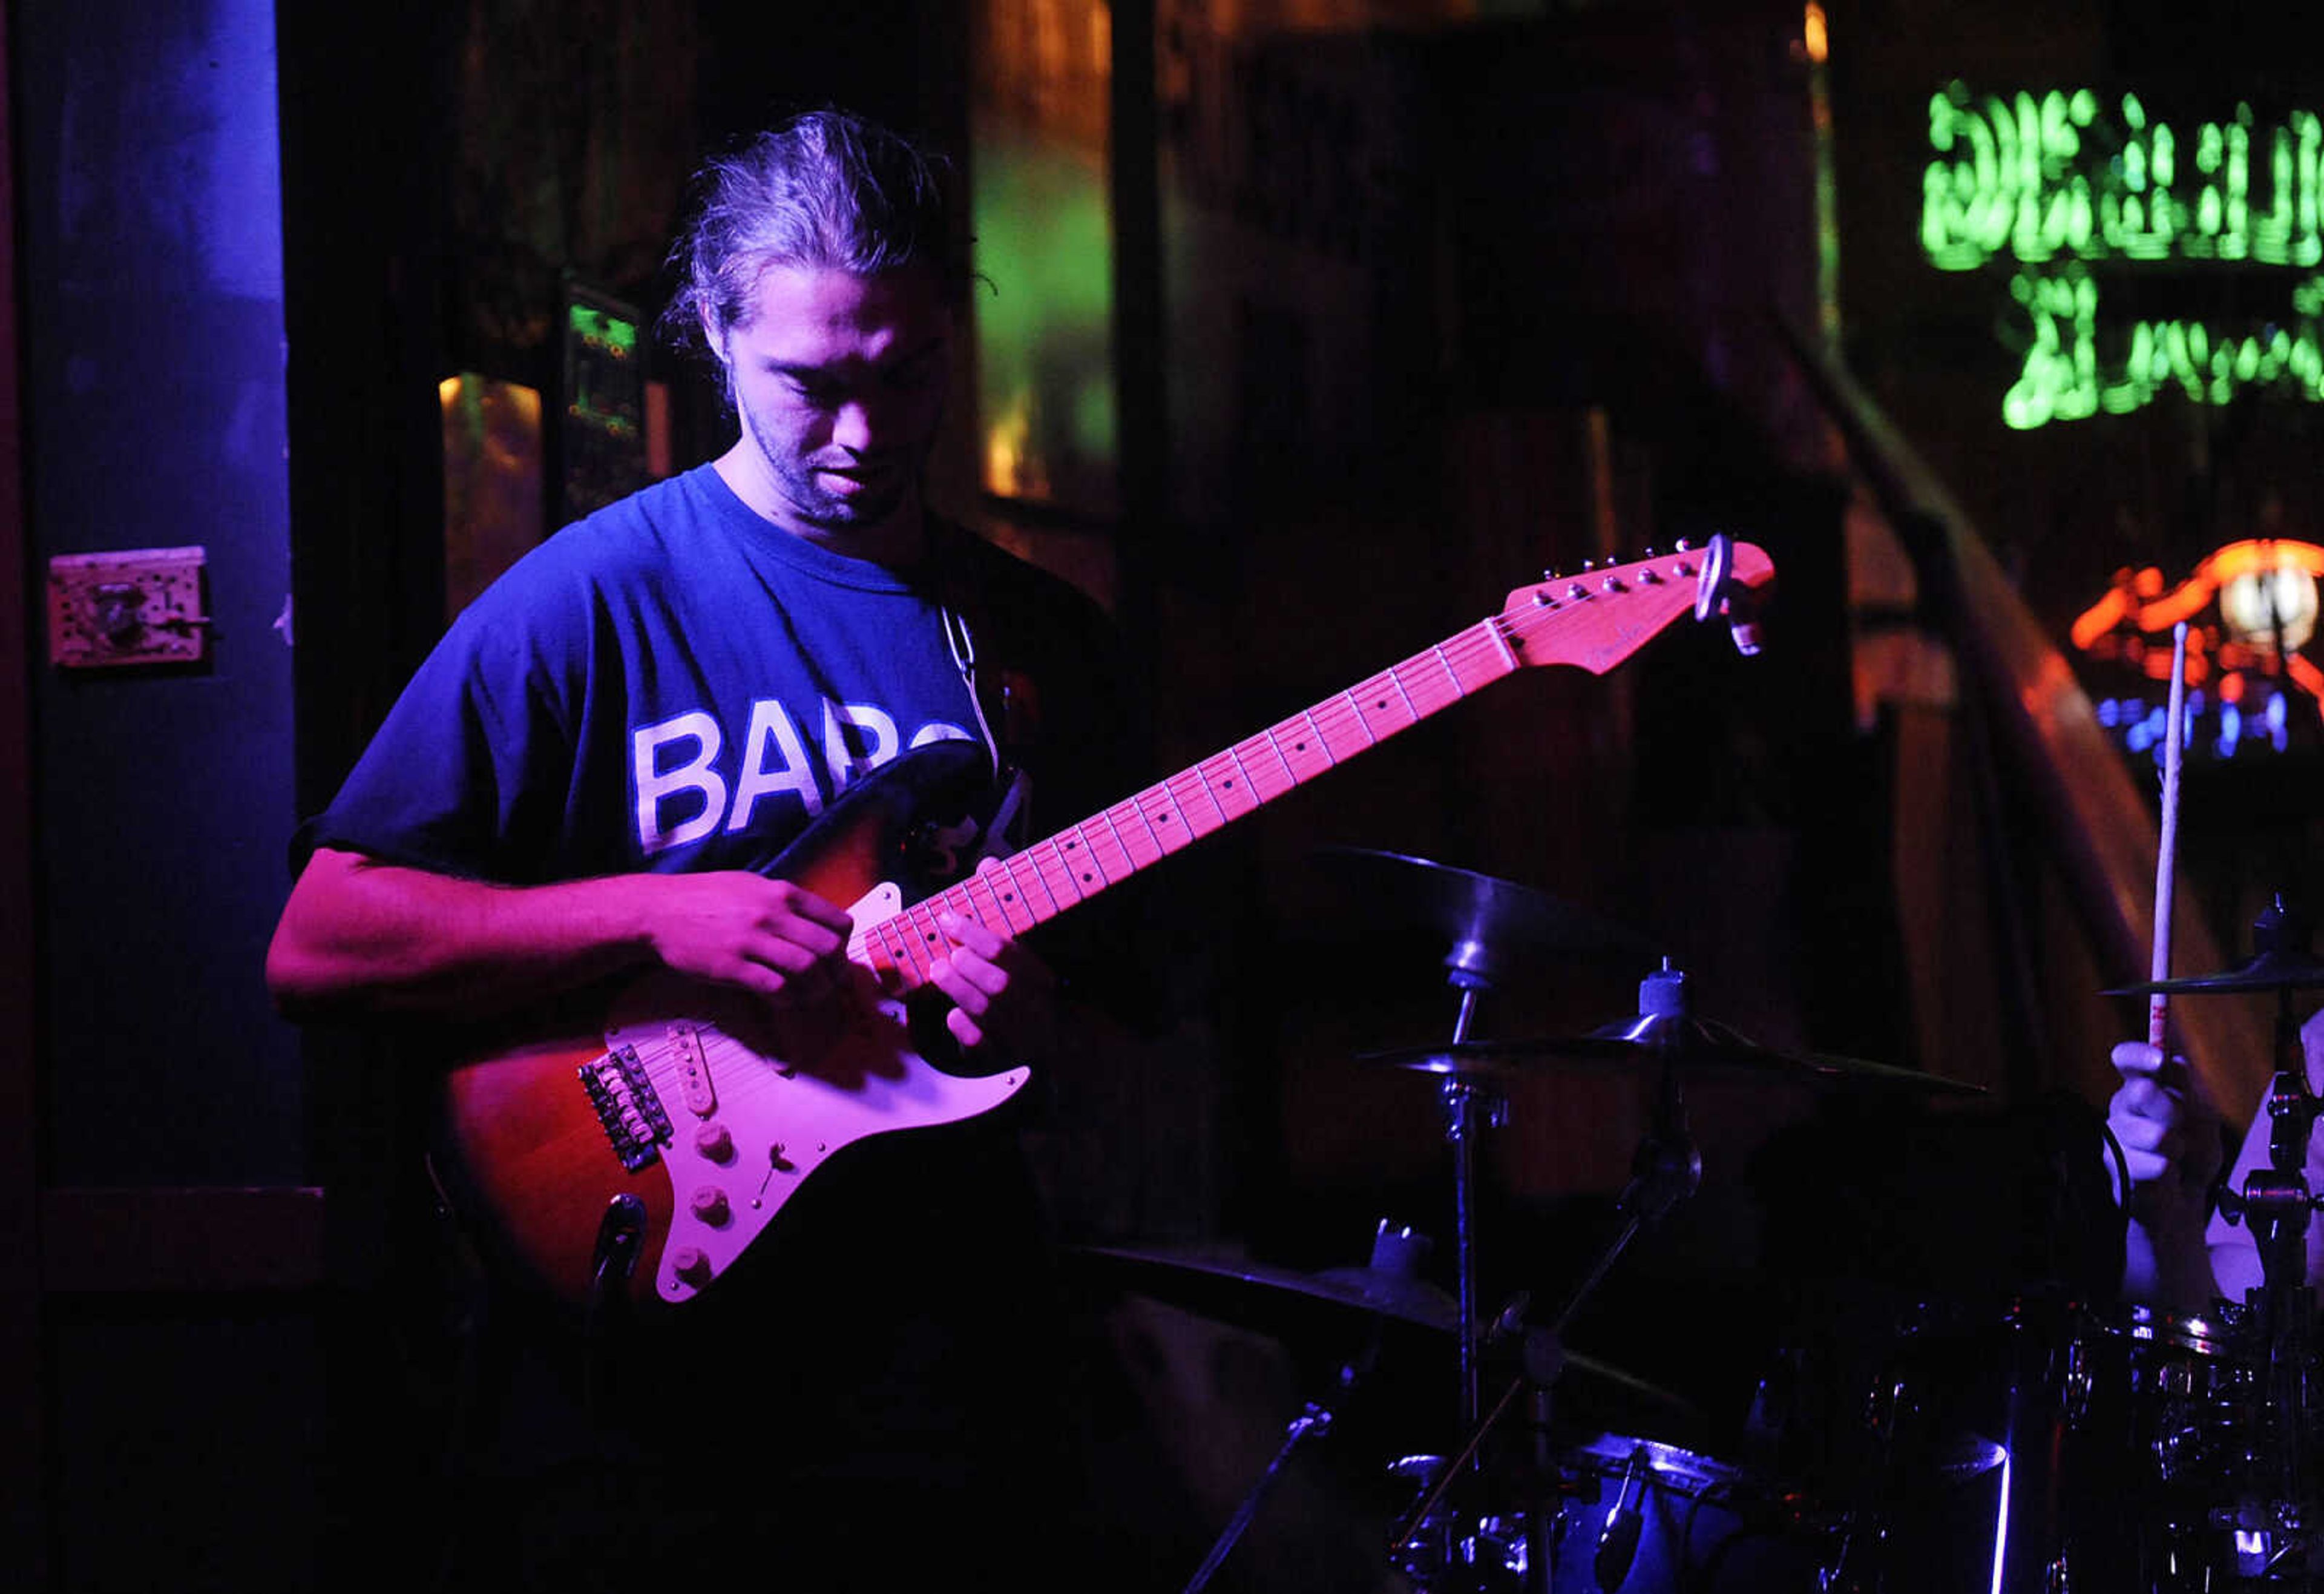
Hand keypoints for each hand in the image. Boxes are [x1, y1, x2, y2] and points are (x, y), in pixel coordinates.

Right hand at [644, 872, 853, 1005]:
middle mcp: (772, 914)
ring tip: (809, 995)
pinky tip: (783, 999)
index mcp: (782, 893)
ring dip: (816, 989)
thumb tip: (818, 926)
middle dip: (836, 972)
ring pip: (807, 970)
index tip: (837, 959)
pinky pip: (775, 987)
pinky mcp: (732, 966)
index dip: (844, 947)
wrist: (659, 910)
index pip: (837, 922)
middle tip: (830, 984)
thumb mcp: (752, 885)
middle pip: (828, 949)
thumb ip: (786, 902)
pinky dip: (787, 999)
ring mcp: (751, 940)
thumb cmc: (705, 898)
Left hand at [927, 907, 1059, 1057]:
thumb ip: (995, 950)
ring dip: (955, 985)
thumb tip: (951, 922)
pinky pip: (974, 1038)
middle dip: (967, 964)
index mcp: (1040, 978)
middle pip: (998, 983)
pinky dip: (959, 1021)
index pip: (1005, 951)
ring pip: (984, 1009)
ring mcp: (1016, 1033)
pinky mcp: (996, 1055)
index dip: (971, 934)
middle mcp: (1032, 1006)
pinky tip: (955, 1012)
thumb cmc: (1026, 996)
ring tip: (939, 971)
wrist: (1051, 1042)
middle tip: (953, 956)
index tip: (948, 921)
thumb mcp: (1023, 967)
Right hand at [2107, 1039, 2222, 1204]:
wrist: (2184, 1199)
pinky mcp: (2116, 1166)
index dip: (2139, 1055)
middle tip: (2181, 1128)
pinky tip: (2166, 1177)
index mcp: (2142, 1088)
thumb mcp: (2203, 1119)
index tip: (2159, 1060)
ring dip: (2177, 1149)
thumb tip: (2176, 1061)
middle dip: (2174, 1111)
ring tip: (2175, 1158)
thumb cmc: (2192, 1155)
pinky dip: (2171, 1173)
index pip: (2127, 1059)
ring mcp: (2116, 1136)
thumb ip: (2190, 1092)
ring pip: (2156, 1134)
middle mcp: (2123, 1108)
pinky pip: (2157, 1165)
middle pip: (2142, 1092)